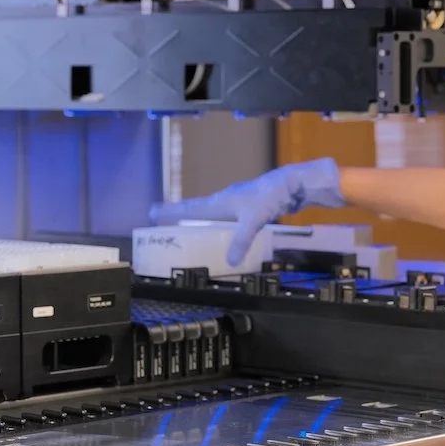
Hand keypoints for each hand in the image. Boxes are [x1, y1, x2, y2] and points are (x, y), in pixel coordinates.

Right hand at [148, 159, 345, 265]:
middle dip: (179, 215)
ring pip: (212, 213)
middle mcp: (225, 201)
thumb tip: (229, 261)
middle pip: (197, 210)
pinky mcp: (249, 208)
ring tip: (187, 228)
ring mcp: (237, 204)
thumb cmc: (270, 196)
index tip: (151, 211)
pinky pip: (227, 218)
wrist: (293, 184)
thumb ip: (241, 240)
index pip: (190, 208)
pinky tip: (224, 232)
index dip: (171, 211)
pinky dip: (218, 225)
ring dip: (198, 220)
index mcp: (221, 202)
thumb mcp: (254, 220)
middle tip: (162, 218)